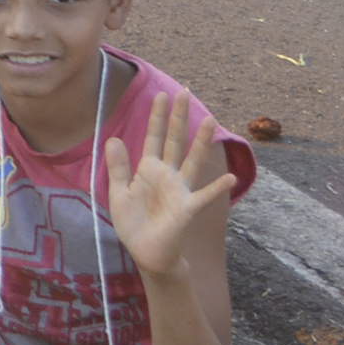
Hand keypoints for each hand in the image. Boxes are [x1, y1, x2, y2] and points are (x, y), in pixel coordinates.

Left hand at [104, 90, 235, 279]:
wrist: (146, 252)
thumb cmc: (134, 223)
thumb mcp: (118, 192)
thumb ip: (118, 167)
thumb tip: (113, 138)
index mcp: (149, 169)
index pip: (154, 137)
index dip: (157, 117)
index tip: (160, 94)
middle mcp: (168, 175)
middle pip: (175, 141)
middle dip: (179, 118)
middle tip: (186, 92)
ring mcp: (180, 189)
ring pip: (192, 161)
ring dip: (201, 142)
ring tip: (210, 121)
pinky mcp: (187, 208)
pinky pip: (204, 196)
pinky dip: (217, 188)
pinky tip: (229, 178)